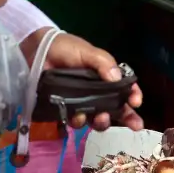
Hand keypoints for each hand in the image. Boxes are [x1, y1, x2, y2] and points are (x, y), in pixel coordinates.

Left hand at [22, 29, 144, 131]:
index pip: (125, 88)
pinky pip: (77, 121)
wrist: (37, 52)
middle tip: (134, 124)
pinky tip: (77, 117)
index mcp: (106, 76)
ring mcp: (82, 102)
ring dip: (103, 122)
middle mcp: (97, 92)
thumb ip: (103, 63)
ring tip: (101, 118)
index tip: (136, 102)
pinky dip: (79, 122)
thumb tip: (117, 79)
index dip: (133, 96)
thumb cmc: (65, 48)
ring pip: (98, 118)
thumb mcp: (87, 52)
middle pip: (116, 108)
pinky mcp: (66, 110)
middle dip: (127, 117)